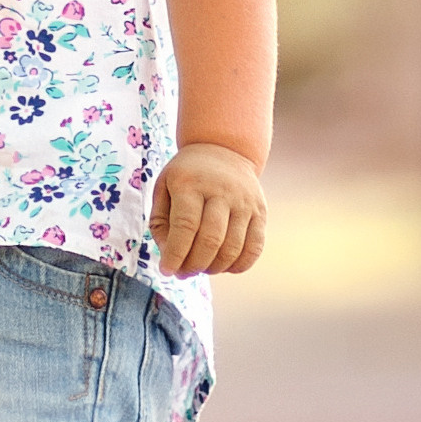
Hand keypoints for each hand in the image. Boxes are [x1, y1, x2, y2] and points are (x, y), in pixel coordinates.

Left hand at [150, 143, 267, 277]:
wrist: (222, 148)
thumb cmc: (187, 175)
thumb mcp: (164, 188)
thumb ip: (161, 223)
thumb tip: (170, 256)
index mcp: (191, 183)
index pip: (186, 226)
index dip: (176, 254)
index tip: (167, 270)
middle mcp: (221, 191)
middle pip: (210, 240)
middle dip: (194, 265)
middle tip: (184, 273)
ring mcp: (244, 201)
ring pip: (233, 248)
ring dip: (214, 268)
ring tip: (201, 268)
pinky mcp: (260, 211)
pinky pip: (254, 248)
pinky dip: (239, 265)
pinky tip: (224, 266)